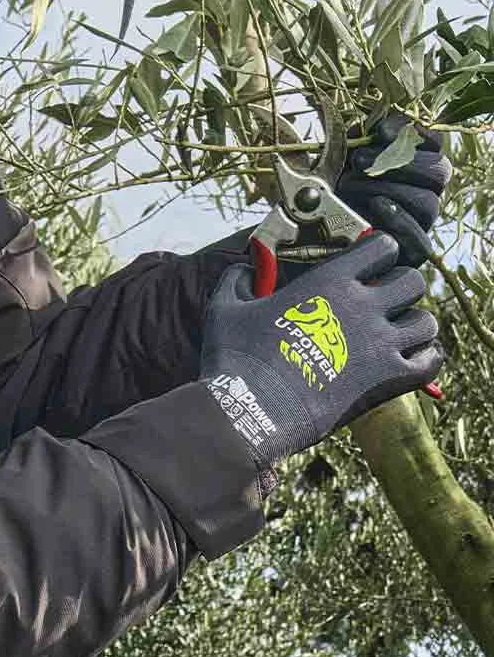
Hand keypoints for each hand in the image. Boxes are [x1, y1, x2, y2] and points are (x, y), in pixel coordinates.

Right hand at [199, 232, 442, 469]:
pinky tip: (402, 360)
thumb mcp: (224, 307)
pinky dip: (423, 357)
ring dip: (414, 324)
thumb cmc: (236, 356)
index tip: (369, 264)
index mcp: (329, 281)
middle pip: (414, 281)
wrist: (252, 409)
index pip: (384, 247)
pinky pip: (431, 360)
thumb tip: (246, 268)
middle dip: (401, 286)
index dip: (380, 252)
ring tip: (395, 333)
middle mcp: (363, 307)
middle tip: (384, 300)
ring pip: (427, 321)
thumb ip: (237, 279)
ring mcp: (380, 344)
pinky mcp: (389, 380)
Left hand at [335, 113, 451, 266]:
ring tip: (350, 184)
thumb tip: (372, 126)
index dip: (412, 133)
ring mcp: (420, 223)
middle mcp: (423, 192)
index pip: (433, 144)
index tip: (380, 131)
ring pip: (427, 202)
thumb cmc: (327, 192)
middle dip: (398, 161)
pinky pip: (420, 241)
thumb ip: (358, 140)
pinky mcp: (410, 252)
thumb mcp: (338, 161)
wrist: (307, 235)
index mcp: (413, 166)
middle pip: (438, 171)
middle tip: (358, 160)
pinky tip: (377, 206)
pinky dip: (399, 220)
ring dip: (388, 188)